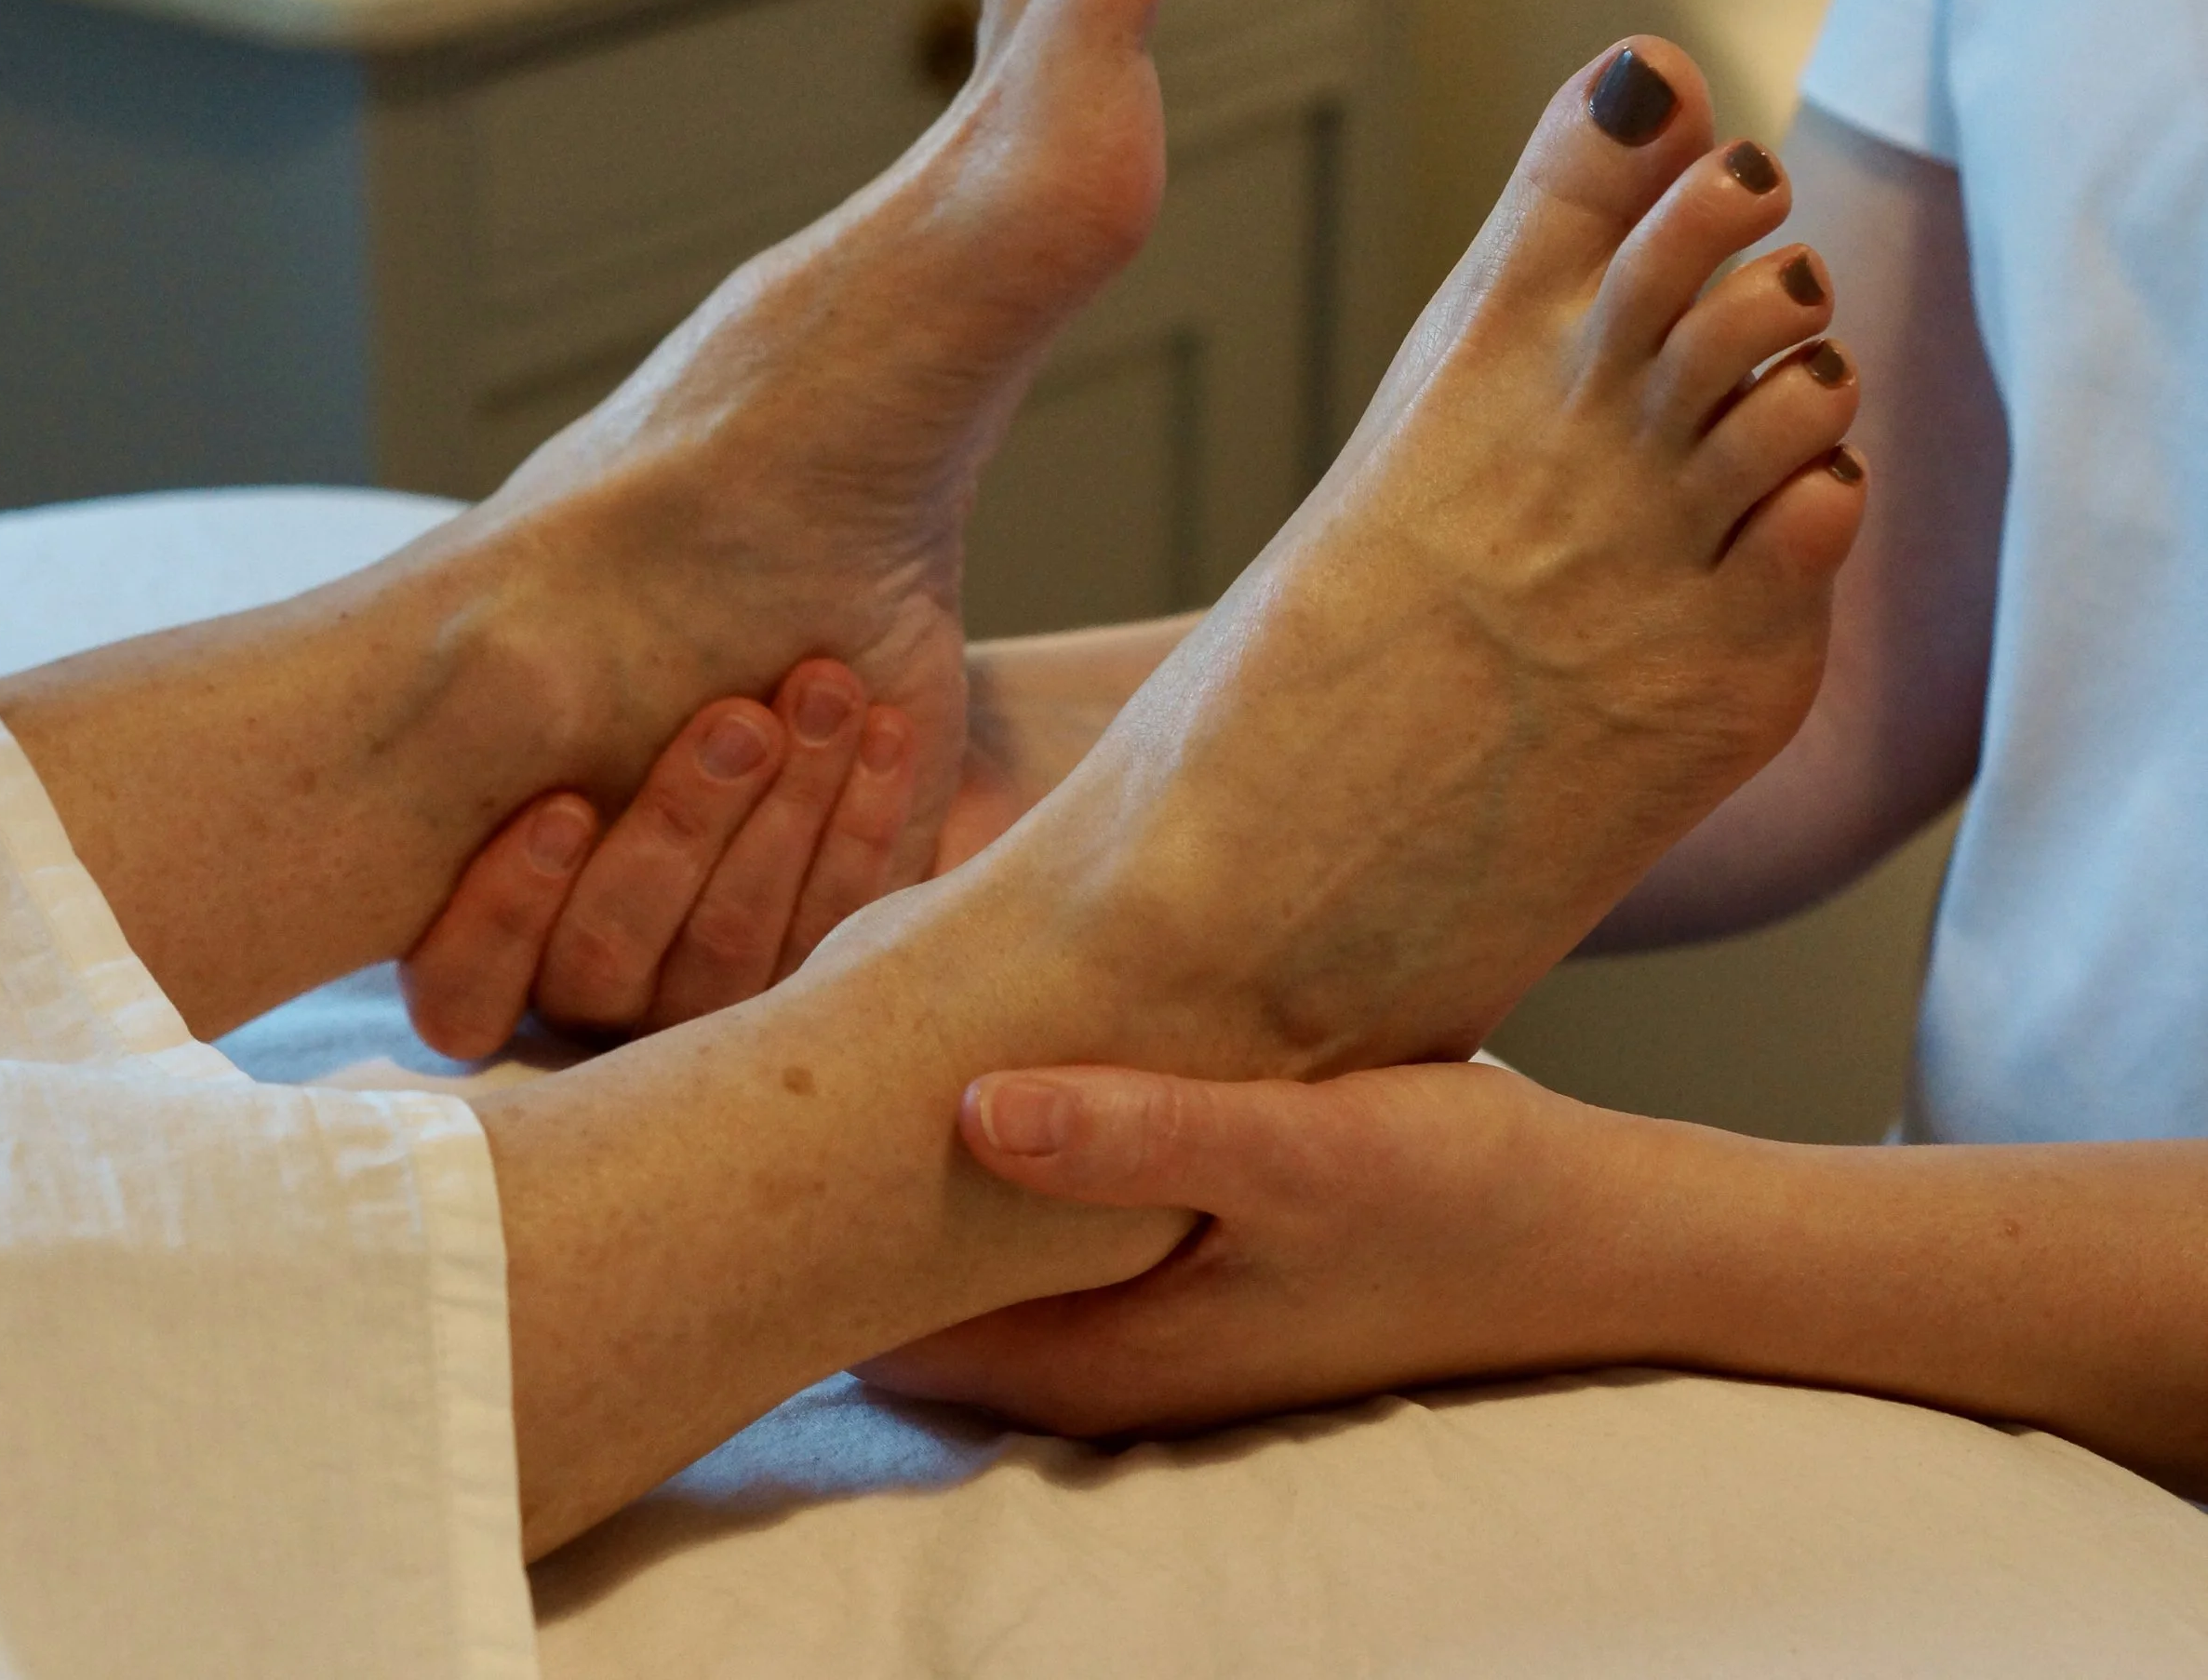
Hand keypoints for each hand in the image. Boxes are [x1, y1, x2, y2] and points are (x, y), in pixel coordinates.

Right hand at [403, 660, 918, 1057]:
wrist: (832, 620)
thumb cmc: (659, 615)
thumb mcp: (571, 619)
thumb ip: (507, 663)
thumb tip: (469, 648)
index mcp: (491, 922)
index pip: (459, 992)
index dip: (505, 913)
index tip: (565, 806)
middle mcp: (591, 986)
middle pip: (605, 963)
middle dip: (677, 829)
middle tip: (742, 722)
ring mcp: (706, 998)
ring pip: (729, 955)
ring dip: (784, 815)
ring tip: (828, 694)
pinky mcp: (816, 974)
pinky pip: (832, 938)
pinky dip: (860, 831)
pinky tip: (884, 735)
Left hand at [856, 1060, 1644, 1436]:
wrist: (1600, 1237)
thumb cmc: (1461, 1197)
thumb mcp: (1306, 1149)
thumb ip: (1142, 1133)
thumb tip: (971, 1106)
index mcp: (1103, 1360)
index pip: (877, 1336)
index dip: (810, 1232)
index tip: (783, 1106)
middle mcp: (1102, 1361)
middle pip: (907, 1295)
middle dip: (850, 1190)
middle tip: (824, 1038)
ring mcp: (1142, 1321)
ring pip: (974, 1254)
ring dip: (932, 1163)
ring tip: (902, 1020)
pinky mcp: (1180, 1273)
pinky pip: (1047, 1224)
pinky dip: (1010, 1152)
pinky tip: (1019, 1046)